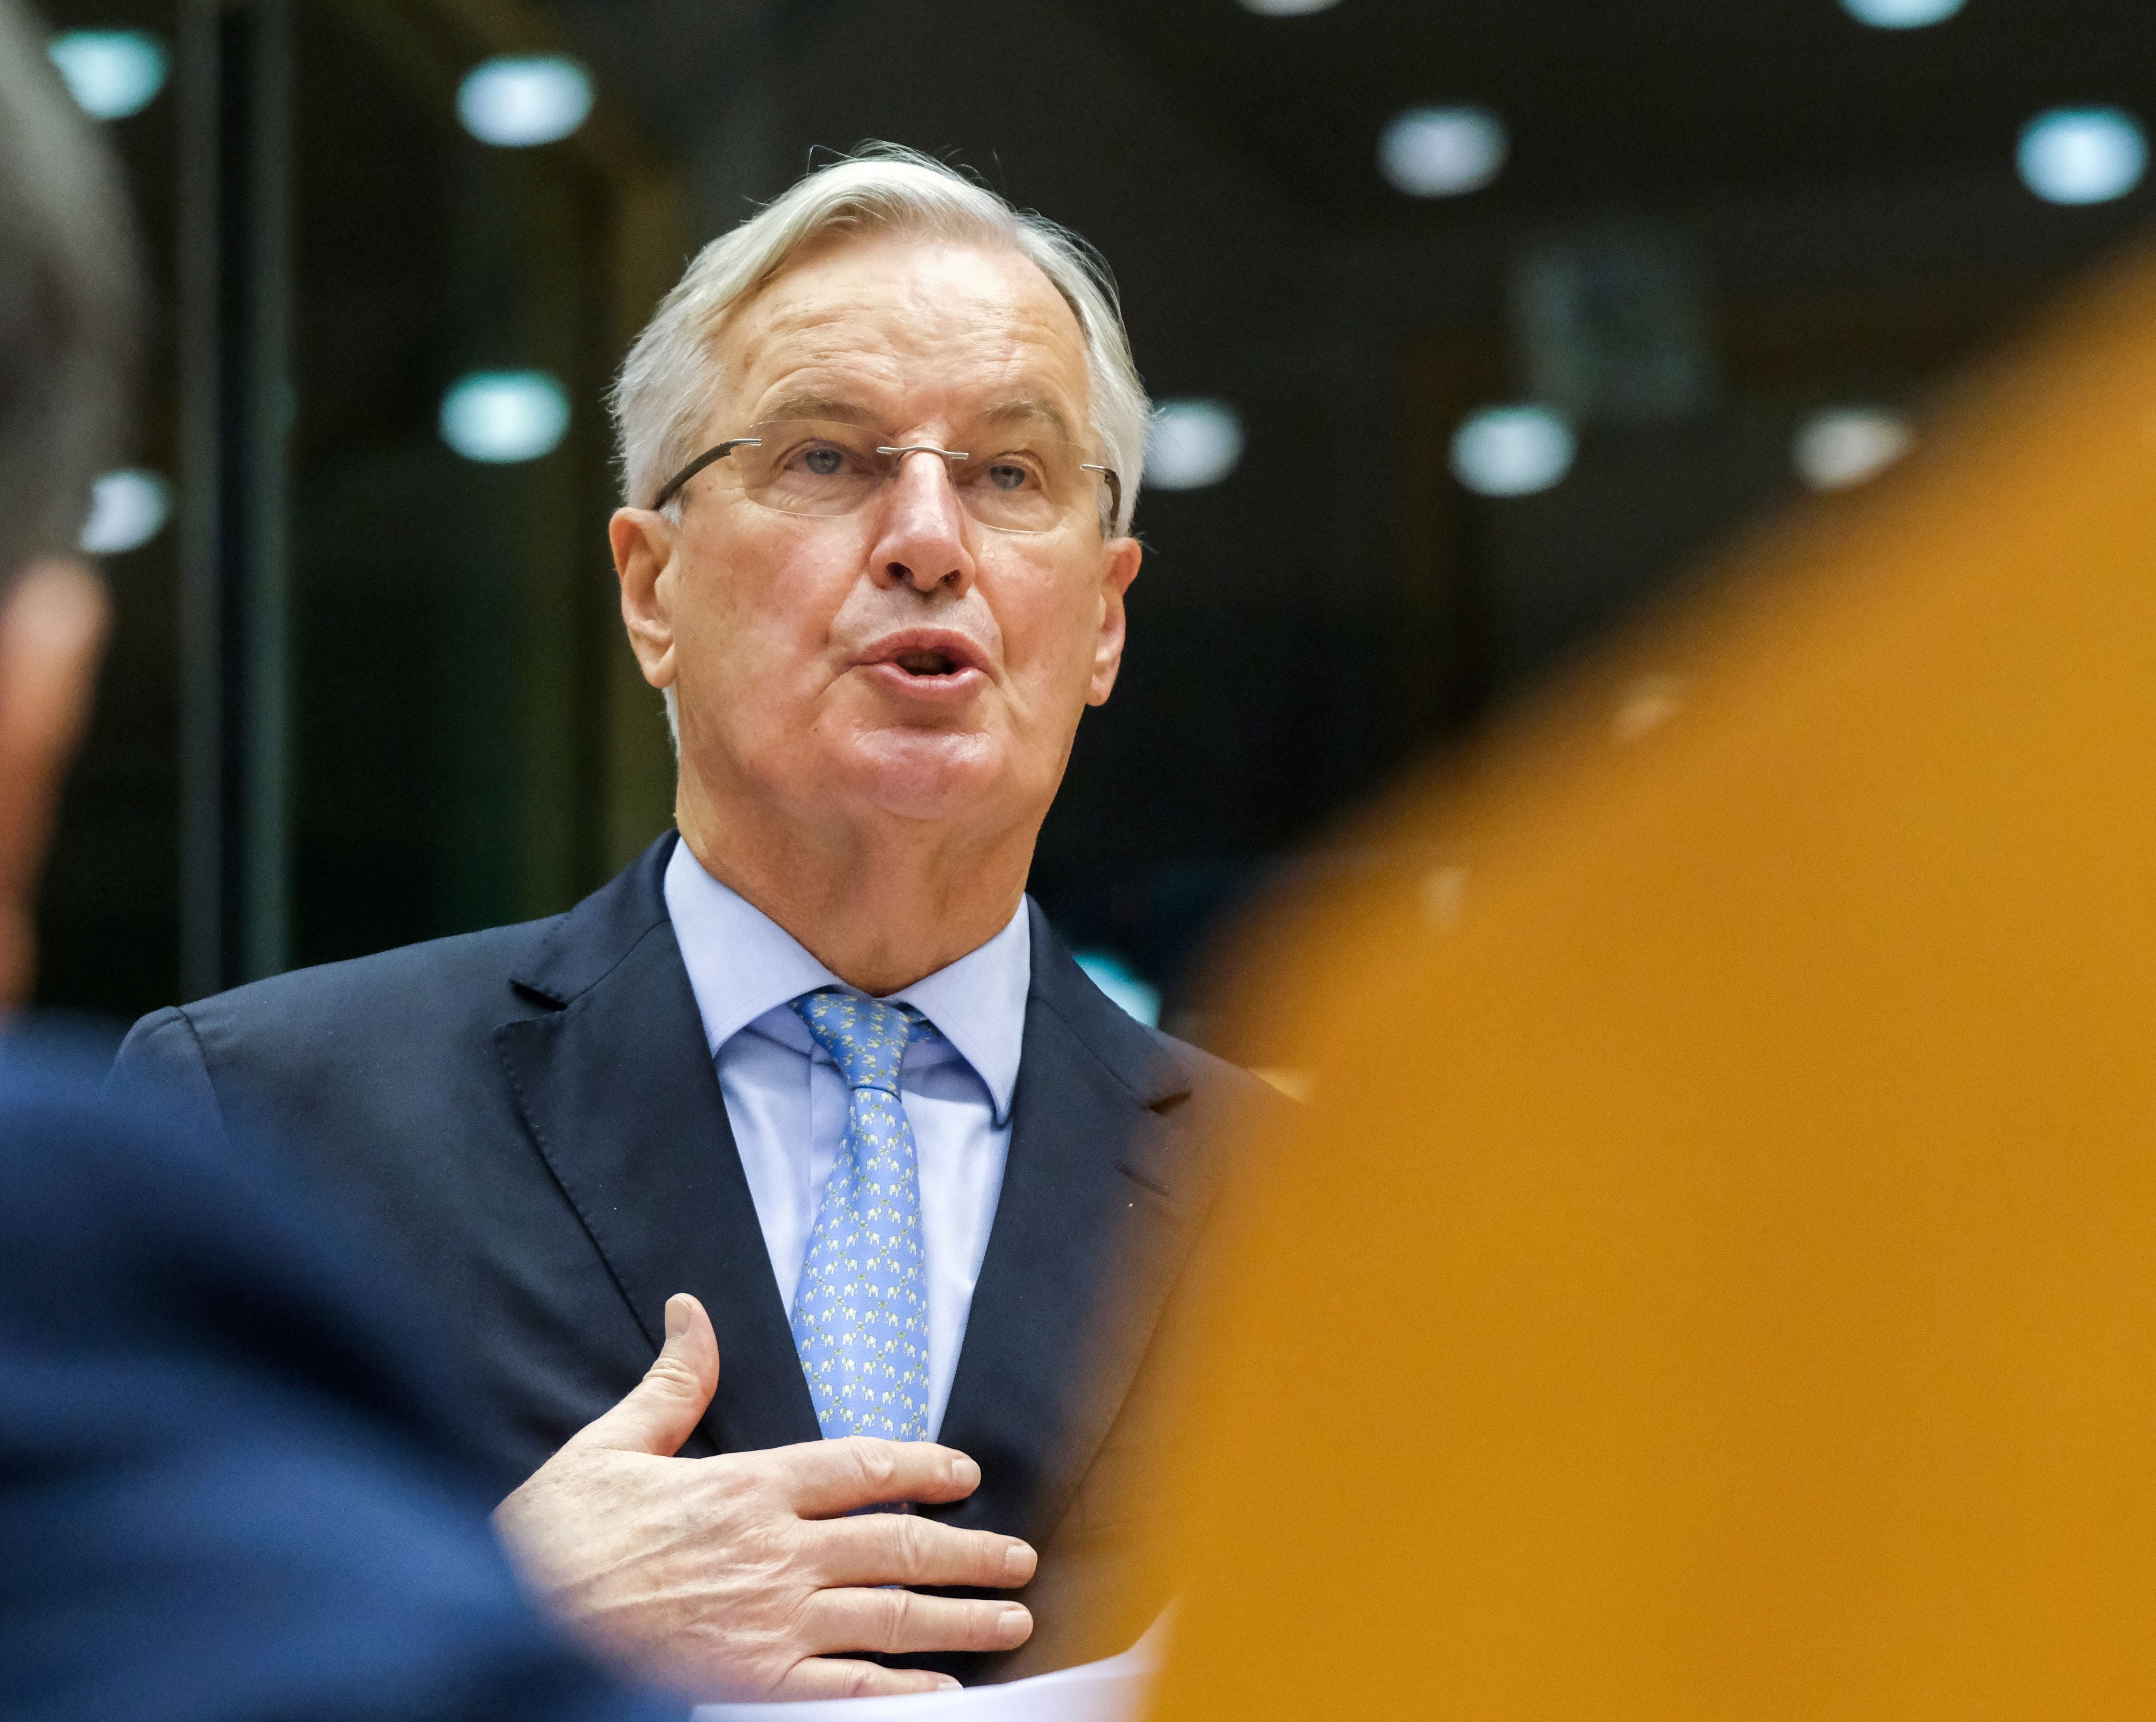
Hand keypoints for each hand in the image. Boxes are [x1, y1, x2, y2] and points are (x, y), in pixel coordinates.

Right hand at [492, 1292, 1035, 1699]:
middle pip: (895, 1546)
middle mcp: (773, 1552)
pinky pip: (844, 1692)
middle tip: (1019, 1558)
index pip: (859, 1468)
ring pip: (888, 1617)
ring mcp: (767, 1623)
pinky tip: (945, 1693)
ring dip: (958, 1618)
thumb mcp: (612, 1445)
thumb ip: (671, 1385)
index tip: (966, 1474)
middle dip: (967, 1551)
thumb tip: (691, 1313)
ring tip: (1010, 1618)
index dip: (922, 1468)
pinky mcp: (749, 1683)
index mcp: (746, 1486)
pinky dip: (901, 1693)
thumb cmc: (553, 1536)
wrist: (508, 1619)